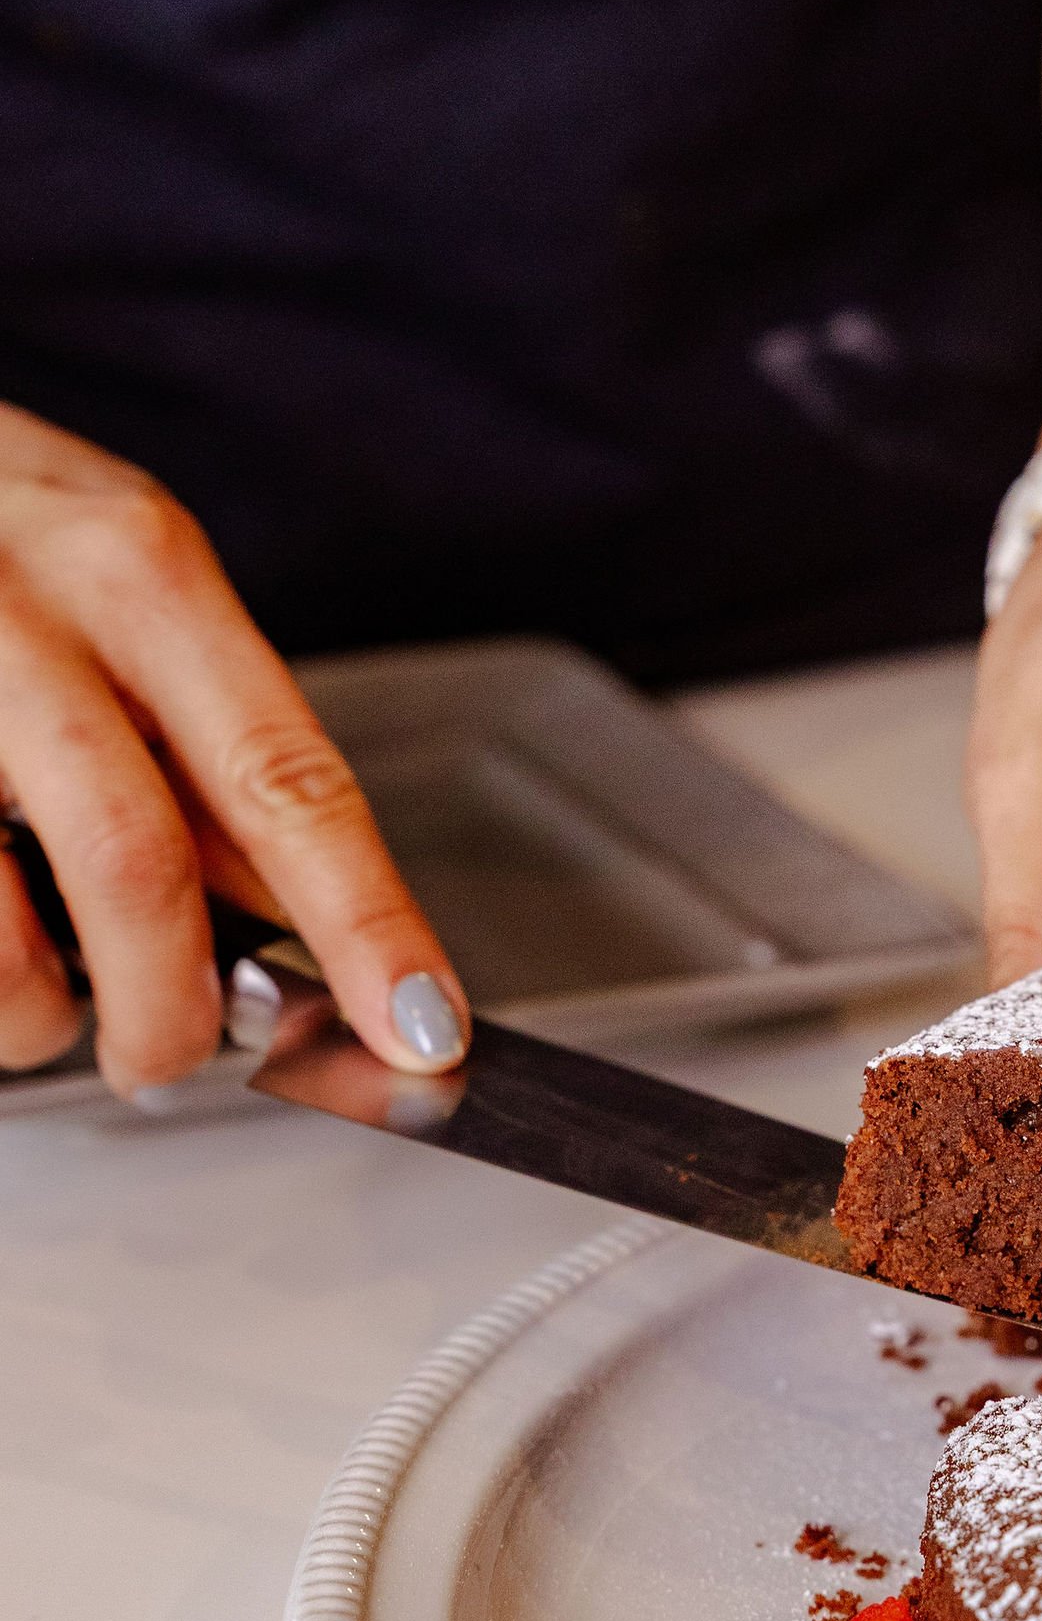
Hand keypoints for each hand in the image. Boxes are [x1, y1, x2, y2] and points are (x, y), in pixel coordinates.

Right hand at [0, 403, 467, 1092]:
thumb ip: (198, 729)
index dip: (367, 922)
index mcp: (141, 568)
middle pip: (136, 866)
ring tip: (40, 1002)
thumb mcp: (117, 573)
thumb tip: (283, 905)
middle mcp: (30, 614)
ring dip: (35, 1015)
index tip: (422, 1025)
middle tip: (170, 1052)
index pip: (286, 775)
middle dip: (171, 1009)